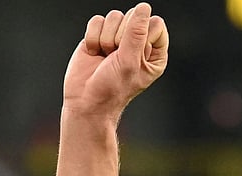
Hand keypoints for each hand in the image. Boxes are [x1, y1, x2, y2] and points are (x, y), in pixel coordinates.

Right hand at [62, 3, 168, 120]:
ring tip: (105, 57)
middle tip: (116, 58)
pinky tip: (94, 53)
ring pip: (114, 16)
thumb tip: (143, 7)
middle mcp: (138, 43)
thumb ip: (136, 33)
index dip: (142, 34)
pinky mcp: (99, 35)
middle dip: (120, 37)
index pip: (155, 23)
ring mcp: (118, 38)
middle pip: (133, 16)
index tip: (134, 53)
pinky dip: (92, 37)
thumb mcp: (129, 61)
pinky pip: (97, 21)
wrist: (86, 100)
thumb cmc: (112, 88)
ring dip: (106, 38)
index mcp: (155, 52)